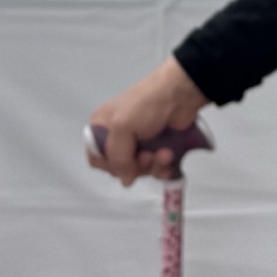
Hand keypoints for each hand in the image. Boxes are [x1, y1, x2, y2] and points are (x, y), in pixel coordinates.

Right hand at [86, 57, 208, 185]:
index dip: (109, 165)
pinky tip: (170, 158)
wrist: (180, 94)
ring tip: (165, 153)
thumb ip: (117, 158)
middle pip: (120, 167)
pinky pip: (155, 168)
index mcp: (101, 126)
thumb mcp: (122, 126)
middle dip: (136, 165)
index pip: (96, 157)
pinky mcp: (157, 147)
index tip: (124, 162)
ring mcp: (138, 142)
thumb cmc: (146, 106)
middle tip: (148, 155)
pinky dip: (163, 166)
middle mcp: (118, 136)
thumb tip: (125, 181)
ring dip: (153, 165)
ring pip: (139, 170)